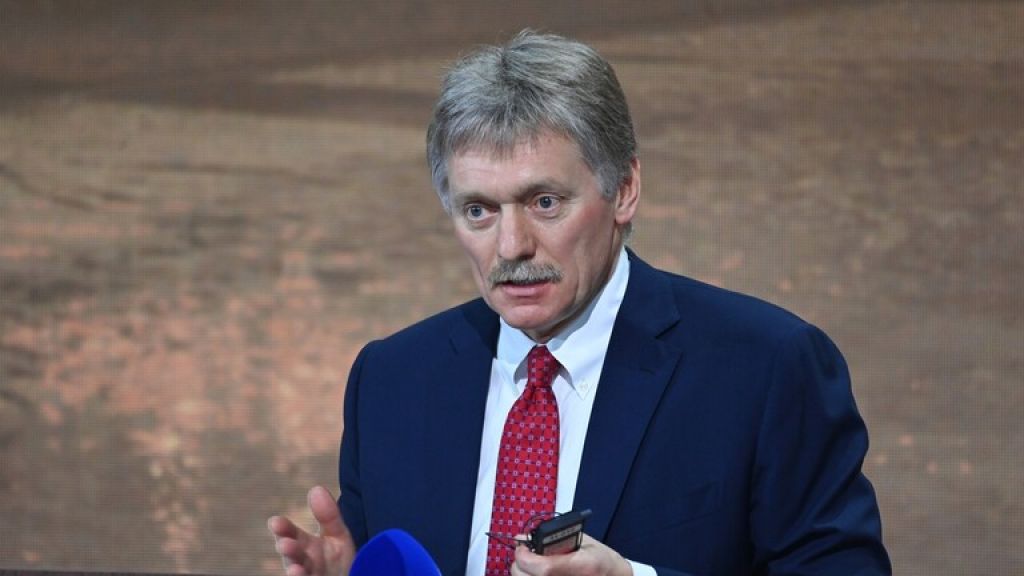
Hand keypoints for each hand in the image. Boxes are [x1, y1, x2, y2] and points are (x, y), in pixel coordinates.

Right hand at [268, 485, 356, 575]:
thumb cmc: (339, 562)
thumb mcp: (337, 536)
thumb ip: (328, 515)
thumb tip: (316, 488)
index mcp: (306, 547)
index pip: (291, 535)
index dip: (284, 529)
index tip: (275, 522)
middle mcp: (303, 564)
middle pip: (293, 556)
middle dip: (289, 550)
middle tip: (285, 544)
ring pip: (299, 574)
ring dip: (295, 571)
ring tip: (295, 569)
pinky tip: (299, 575)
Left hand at [510, 534, 632, 575]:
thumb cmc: (600, 559)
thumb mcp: (583, 541)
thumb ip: (553, 538)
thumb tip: (524, 538)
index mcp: (582, 566)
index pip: (544, 568)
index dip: (526, 557)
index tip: (522, 547)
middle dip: (519, 565)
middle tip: (524, 555)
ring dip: (523, 574)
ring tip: (531, 565)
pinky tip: (535, 573)